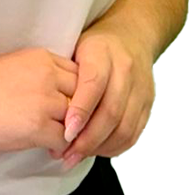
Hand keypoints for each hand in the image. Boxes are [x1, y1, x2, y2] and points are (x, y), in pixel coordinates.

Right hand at [0, 47, 77, 155]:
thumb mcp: (14, 67)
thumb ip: (41, 75)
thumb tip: (62, 96)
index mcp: (42, 58)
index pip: (79, 73)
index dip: (78, 93)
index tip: (70, 107)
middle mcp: (48, 76)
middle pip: (84, 95)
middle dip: (80, 114)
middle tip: (73, 128)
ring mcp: (44, 101)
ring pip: (78, 119)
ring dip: (72, 133)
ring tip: (62, 142)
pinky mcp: (38, 127)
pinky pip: (65, 140)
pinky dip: (61, 148)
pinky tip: (50, 150)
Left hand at [47, 26, 155, 169]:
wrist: (130, 37)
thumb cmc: (93, 48)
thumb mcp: (73, 51)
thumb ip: (62, 76)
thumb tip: (45, 112)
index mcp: (102, 53)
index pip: (94, 85)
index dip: (80, 111)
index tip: (65, 132)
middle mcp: (126, 70)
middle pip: (111, 111)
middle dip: (87, 139)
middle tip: (66, 154)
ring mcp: (141, 88)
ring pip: (124, 127)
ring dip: (99, 147)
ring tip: (77, 156)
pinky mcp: (148, 103)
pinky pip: (134, 133)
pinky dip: (114, 147)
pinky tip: (96, 151)